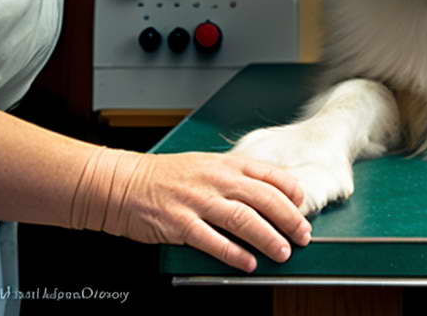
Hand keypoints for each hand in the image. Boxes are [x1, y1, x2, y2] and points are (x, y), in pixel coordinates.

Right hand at [71, 148, 311, 271]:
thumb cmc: (166, 176)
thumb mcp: (206, 165)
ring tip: (283, 251)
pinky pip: (213, 241)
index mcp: (225, 164)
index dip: (291, 191)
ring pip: (243, 219)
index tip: (303, 206)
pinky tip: (248, 262)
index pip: (269, 174)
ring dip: (268, 237)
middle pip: (263, 198)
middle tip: (303, 234)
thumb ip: (235, 177)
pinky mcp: (180, 224)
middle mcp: (216, 179)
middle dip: (288, 218)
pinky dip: (234, 253)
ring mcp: (198, 201)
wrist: (124, 184)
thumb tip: (267, 193)